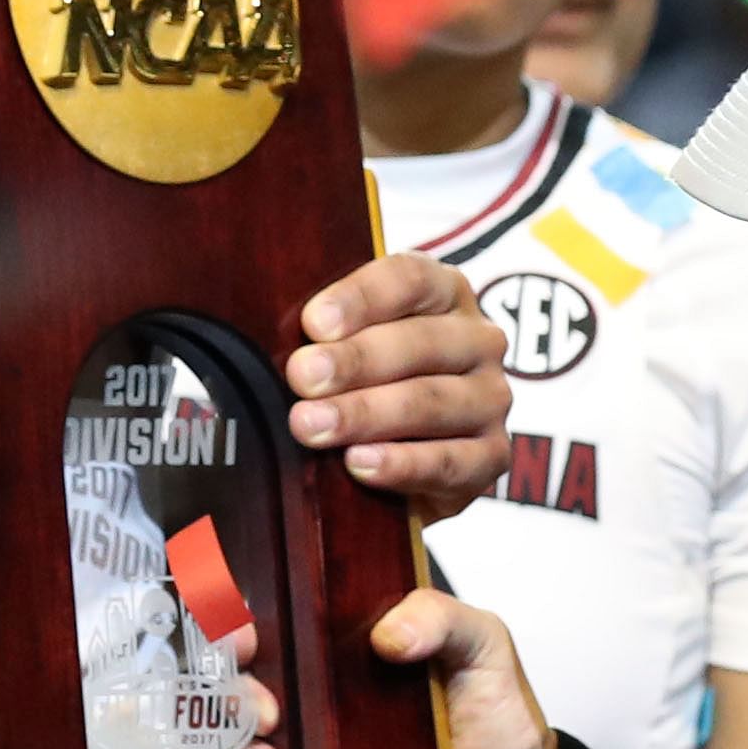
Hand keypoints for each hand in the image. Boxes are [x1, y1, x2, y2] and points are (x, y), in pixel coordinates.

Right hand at [237, 588, 554, 748]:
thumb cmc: (505, 726)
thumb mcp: (485, 649)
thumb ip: (443, 618)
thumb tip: (386, 634)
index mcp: (357, 658)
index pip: (288, 635)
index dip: (254, 633)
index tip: (248, 641)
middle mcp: (331, 708)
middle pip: (257, 693)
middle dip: (243, 699)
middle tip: (268, 714)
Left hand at [287, 251, 508, 517]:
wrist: (401, 469)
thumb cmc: (361, 387)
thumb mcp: (342, 344)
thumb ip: (316, 330)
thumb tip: (256, 328)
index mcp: (443, 292)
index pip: (410, 279)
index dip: (362, 297)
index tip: (313, 322)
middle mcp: (477, 339)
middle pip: (419, 342)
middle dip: (354, 361)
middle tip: (301, 378)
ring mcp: (490, 398)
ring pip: (431, 401)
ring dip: (366, 413)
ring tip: (311, 426)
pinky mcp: (492, 457)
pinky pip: (451, 461)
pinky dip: (403, 464)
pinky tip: (359, 464)